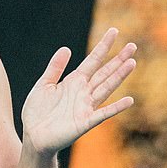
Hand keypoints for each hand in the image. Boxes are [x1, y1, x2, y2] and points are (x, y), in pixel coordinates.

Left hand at [21, 29, 135, 155]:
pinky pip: (102, 114)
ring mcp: (86, 107)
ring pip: (106, 88)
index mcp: (74, 82)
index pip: (92, 61)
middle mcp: (83, 92)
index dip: (102, 47)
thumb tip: (66, 48)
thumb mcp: (43, 85)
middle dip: (117, 60)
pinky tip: (129, 100)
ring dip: (119, 76)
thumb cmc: (37, 112)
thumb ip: (54, 68)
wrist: (33, 136)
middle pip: (104, 73)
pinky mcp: (84, 122)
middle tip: (132, 45)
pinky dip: (116, 108)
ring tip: (132, 62)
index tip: (114, 31)